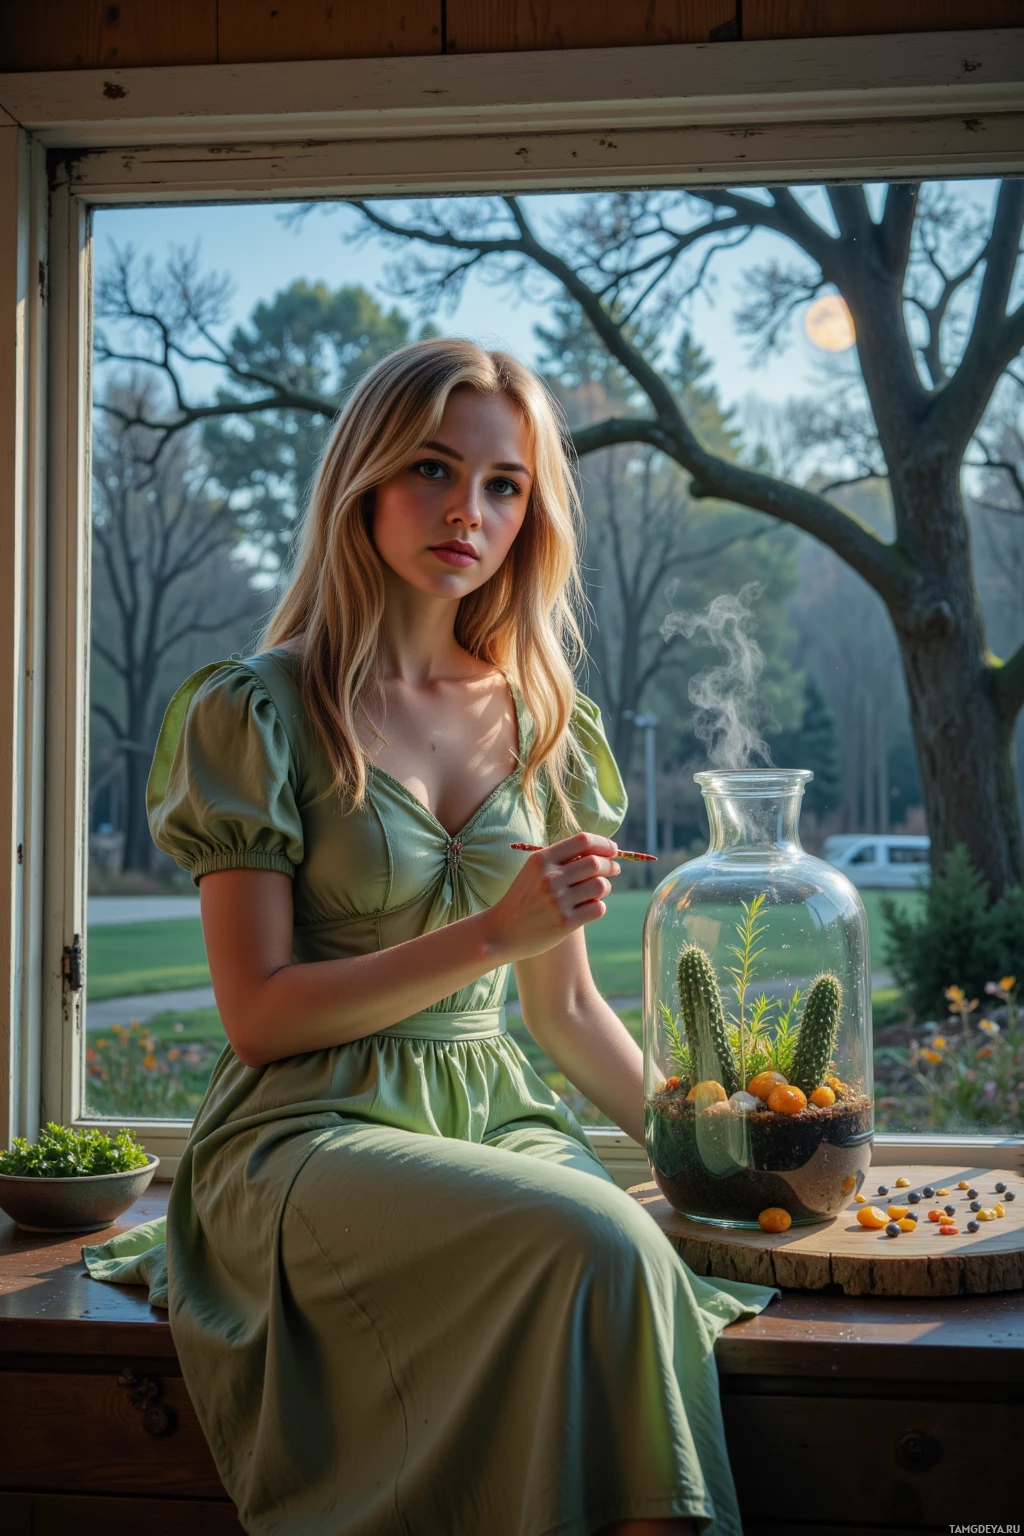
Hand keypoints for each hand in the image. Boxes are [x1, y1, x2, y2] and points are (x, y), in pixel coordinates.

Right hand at [484, 832, 621, 963]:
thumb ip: (562, 858)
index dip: (603, 843)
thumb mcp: (534, 870)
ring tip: (599, 890)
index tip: (613, 849)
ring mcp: (557, 901)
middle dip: (610, 865)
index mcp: (541, 860)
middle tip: (613, 869)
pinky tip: (590, 907)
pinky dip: (599, 906)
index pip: (583, 841)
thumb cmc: (524, 898)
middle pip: (596, 863)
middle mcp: (549, 878)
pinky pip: (598, 908)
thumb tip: (601, 850)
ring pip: (600, 886)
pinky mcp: (565, 923)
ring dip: (605, 886)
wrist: (501, 931)